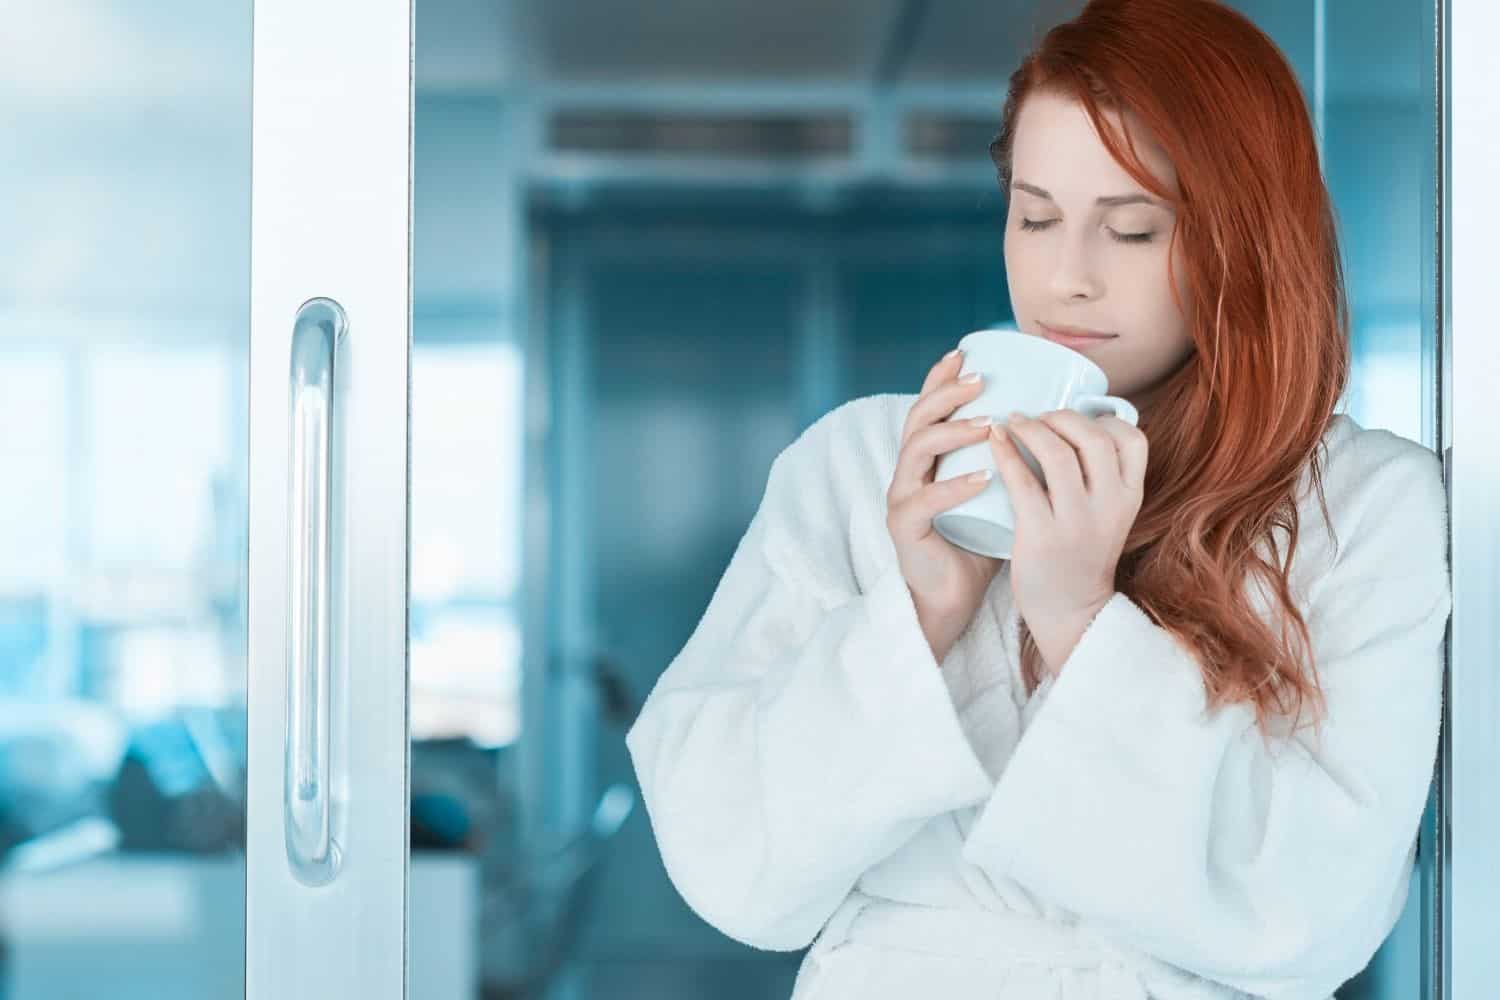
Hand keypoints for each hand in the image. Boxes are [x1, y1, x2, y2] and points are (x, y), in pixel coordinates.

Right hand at [887, 349, 1005, 663]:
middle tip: (981, 381)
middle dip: (948, 393)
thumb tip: (1071, 426)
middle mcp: (910, 470)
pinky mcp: (905, 528)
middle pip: (918, 417)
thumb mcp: (1003, 492)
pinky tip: (983, 478)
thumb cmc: (981, 542)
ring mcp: (903, 497)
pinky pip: (925, 501)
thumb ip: (1020, 461)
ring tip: (988, 426)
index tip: (966, 352)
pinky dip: (953, 486)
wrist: (954, 596)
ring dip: (953, 432)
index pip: (929, 406)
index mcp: (929, 458)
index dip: (941, 377)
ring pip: (916, 450)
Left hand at [988, 408, 1147, 672]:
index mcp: (1130, 497)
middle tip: (1037, 416)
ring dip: (1030, 427)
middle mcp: (1110, 505)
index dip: (1103, 418)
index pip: (1132, 439)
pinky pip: (1022, 480)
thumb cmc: (1081, 554)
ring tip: (1012, 422)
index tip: (1075, 418)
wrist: (1070, 612)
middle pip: (1093, 437)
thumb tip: (1076, 424)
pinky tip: (995, 440)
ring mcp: (1076, 521)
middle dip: (1061, 416)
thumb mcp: (1109, 514)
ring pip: (1057, 453)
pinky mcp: (1041, 534)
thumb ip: (1102, 478)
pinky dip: (1006, 452)